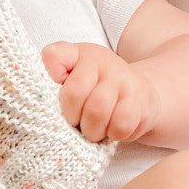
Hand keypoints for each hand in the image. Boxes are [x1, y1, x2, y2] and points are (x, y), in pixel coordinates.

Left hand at [41, 42, 160, 142]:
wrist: (141, 96)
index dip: (50, 73)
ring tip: (94, 130)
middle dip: (72, 118)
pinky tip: (113, 128)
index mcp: (78, 54)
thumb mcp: (74, 80)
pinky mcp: (140, 99)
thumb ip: (54, 79)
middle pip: (74, 94)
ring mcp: (123, 78)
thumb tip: (47, 87)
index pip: (55, 55)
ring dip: (92, 130)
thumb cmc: (98, 91)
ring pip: (97, 112)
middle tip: (77, 123)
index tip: (57, 86)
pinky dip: (113, 134)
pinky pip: (120, 125)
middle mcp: (101, 60)